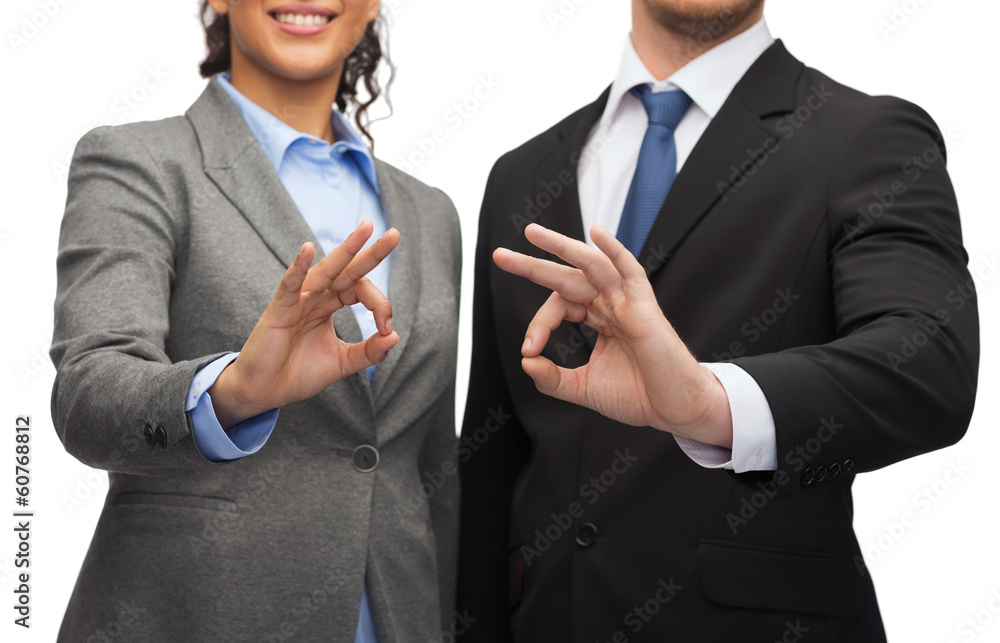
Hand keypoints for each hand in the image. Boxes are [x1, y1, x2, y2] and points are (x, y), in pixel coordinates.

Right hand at [209, 221, 399, 427]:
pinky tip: (307, 250)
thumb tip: (395, 336)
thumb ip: (368, 352)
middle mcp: (315, 297)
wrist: (264, 392)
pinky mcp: (278, 311)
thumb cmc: (297, 373)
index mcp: (329, 305)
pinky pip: (289, 286)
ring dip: (346, 250)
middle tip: (394, 234)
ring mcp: (297, 301)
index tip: (387, 328)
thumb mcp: (341, 362)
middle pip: (347, 270)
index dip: (380, 305)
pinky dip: (298, 268)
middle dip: (371, 253)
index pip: (360, 290)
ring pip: (324, 271)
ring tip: (366, 230)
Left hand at [493, 223, 732, 447]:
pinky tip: (596, 233)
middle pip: (567, 276)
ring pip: (591, 265)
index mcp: (599, 318)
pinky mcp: (645, 309)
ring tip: (532, 234)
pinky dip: (615, 251)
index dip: (538, 325)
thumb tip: (526, 362)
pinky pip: (630, 272)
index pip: (559, 306)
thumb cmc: (639, 396)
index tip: (530, 350)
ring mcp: (628, 303)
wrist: (675, 410)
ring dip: (561, 247)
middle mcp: (611, 305)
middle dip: (533, 265)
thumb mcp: (584, 388)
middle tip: (500, 256)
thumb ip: (553, 379)